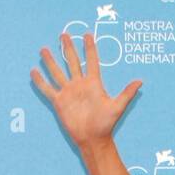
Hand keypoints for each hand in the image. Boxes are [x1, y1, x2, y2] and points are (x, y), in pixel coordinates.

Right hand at [30, 30, 141, 147]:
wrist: (93, 139)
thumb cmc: (105, 124)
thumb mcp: (117, 107)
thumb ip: (127, 93)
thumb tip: (140, 81)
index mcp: (93, 83)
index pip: (91, 61)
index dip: (90, 48)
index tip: (87, 35)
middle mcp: (79, 85)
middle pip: (72, 61)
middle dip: (68, 48)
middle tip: (64, 34)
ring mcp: (68, 92)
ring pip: (57, 72)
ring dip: (50, 61)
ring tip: (44, 49)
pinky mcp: (59, 102)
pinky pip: (47, 89)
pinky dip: (40, 81)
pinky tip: (34, 71)